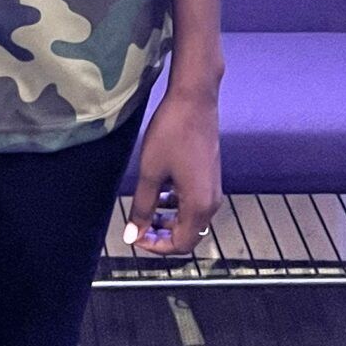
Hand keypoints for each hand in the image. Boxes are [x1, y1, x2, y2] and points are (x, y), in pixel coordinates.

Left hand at [125, 86, 220, 259]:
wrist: (194, 100)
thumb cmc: (171, 133)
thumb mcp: (150, 172)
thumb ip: (142, 207)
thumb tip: (132, 235)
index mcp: (199, 206)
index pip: (180, 244)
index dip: (155, 246)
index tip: (134, 236)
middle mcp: (212, 202)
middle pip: (188, 235)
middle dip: (162, 235)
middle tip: (138, 227)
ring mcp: (213, 189)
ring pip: (191, 219)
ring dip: (169, 221)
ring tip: (147, 210)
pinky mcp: (211, 176)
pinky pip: (195, 202)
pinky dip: (177, 205)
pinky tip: (161, 191)